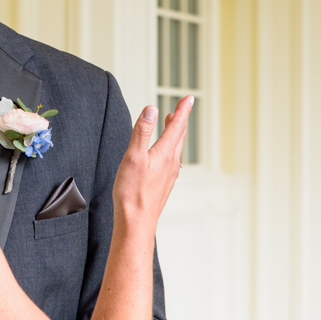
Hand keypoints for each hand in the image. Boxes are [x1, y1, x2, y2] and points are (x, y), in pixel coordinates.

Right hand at [111, 96, 190, 233]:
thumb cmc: (132, 193)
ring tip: (173, 123)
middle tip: (183, 106)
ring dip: (175, 133)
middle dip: (180, 119)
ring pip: (175, 148)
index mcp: (164, 153)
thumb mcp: (133, 157)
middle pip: (179, 136)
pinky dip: (170, 148)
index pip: (177, 126)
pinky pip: (171, 160)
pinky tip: (165, 153)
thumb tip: (151, 110)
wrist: (137, 221)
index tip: (188, 98)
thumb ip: (141, 132)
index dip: (183, 110)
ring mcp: (168, 174)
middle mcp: (171, 163)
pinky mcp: (163, 183)